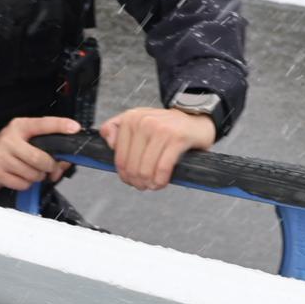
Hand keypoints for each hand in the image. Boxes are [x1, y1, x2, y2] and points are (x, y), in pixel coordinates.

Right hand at [0, 116, 81, 195]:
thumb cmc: (12, 147)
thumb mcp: (27, 138)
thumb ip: (48, 145)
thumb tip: (65, 162)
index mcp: (20, 126)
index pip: (42, 124)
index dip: (60, 125)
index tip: (74, 128)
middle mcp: (8, 139)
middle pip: (39, 158)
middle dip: (49, 167)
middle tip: (49, 168)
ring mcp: (0, 156)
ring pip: (32, 174)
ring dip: (37, 177)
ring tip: (31, 171)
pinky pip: (22, 184)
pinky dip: (26, 184)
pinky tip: (20, 176)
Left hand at [98, 105, 215, 189]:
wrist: (195, 120)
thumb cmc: (165, 126)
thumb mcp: (138, 121)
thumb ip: (117, 128)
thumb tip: (109, 143)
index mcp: (131, 118)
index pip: (120, 157)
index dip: (124, 174)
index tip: (130, 180)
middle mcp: (144, 121)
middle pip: (132, 165)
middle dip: (136, 181)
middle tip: (143, 185)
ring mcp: (161, 129)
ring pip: (146, 169)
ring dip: (148, 183)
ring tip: (153, 185)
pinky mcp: (177, 138)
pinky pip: (163, 168)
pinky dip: (160, 180)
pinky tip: (161, 183)